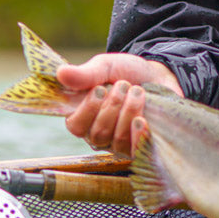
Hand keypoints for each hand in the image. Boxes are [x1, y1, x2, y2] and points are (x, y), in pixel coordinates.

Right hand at [58, 54, 182, 156]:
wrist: (158, 75)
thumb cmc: (126, 72)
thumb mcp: (106, 67)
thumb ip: (85, 74)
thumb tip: (60, 73)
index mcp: (84, 116)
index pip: (75, 126)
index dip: (87, 110)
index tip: (100, 89)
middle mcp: (99, 134)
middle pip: (98, 133)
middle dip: (113, 106)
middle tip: (123, 85)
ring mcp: (119, 143)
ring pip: (117, 139)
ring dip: (128, 112)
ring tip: (138, 92)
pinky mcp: (139, 147)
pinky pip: (134, 150)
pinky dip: (138, 135)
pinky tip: (142, 120)